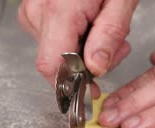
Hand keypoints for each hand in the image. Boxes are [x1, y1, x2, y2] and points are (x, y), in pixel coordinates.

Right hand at [18, 0, 138, 95]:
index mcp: (60, 10)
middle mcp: (39, 12)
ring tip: (107, 30)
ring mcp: (34, 11)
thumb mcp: (121, 3)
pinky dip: (77, 41)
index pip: (51, 65)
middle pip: (56, 62)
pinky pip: (54, 40)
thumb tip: (95, 69)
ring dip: (86, 52)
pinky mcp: (36, 12)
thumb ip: (108, 36)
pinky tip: (92, 26)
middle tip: (116, 48)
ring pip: (56, 53)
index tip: (92, 92)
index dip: (71, 85)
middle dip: (89, 65)